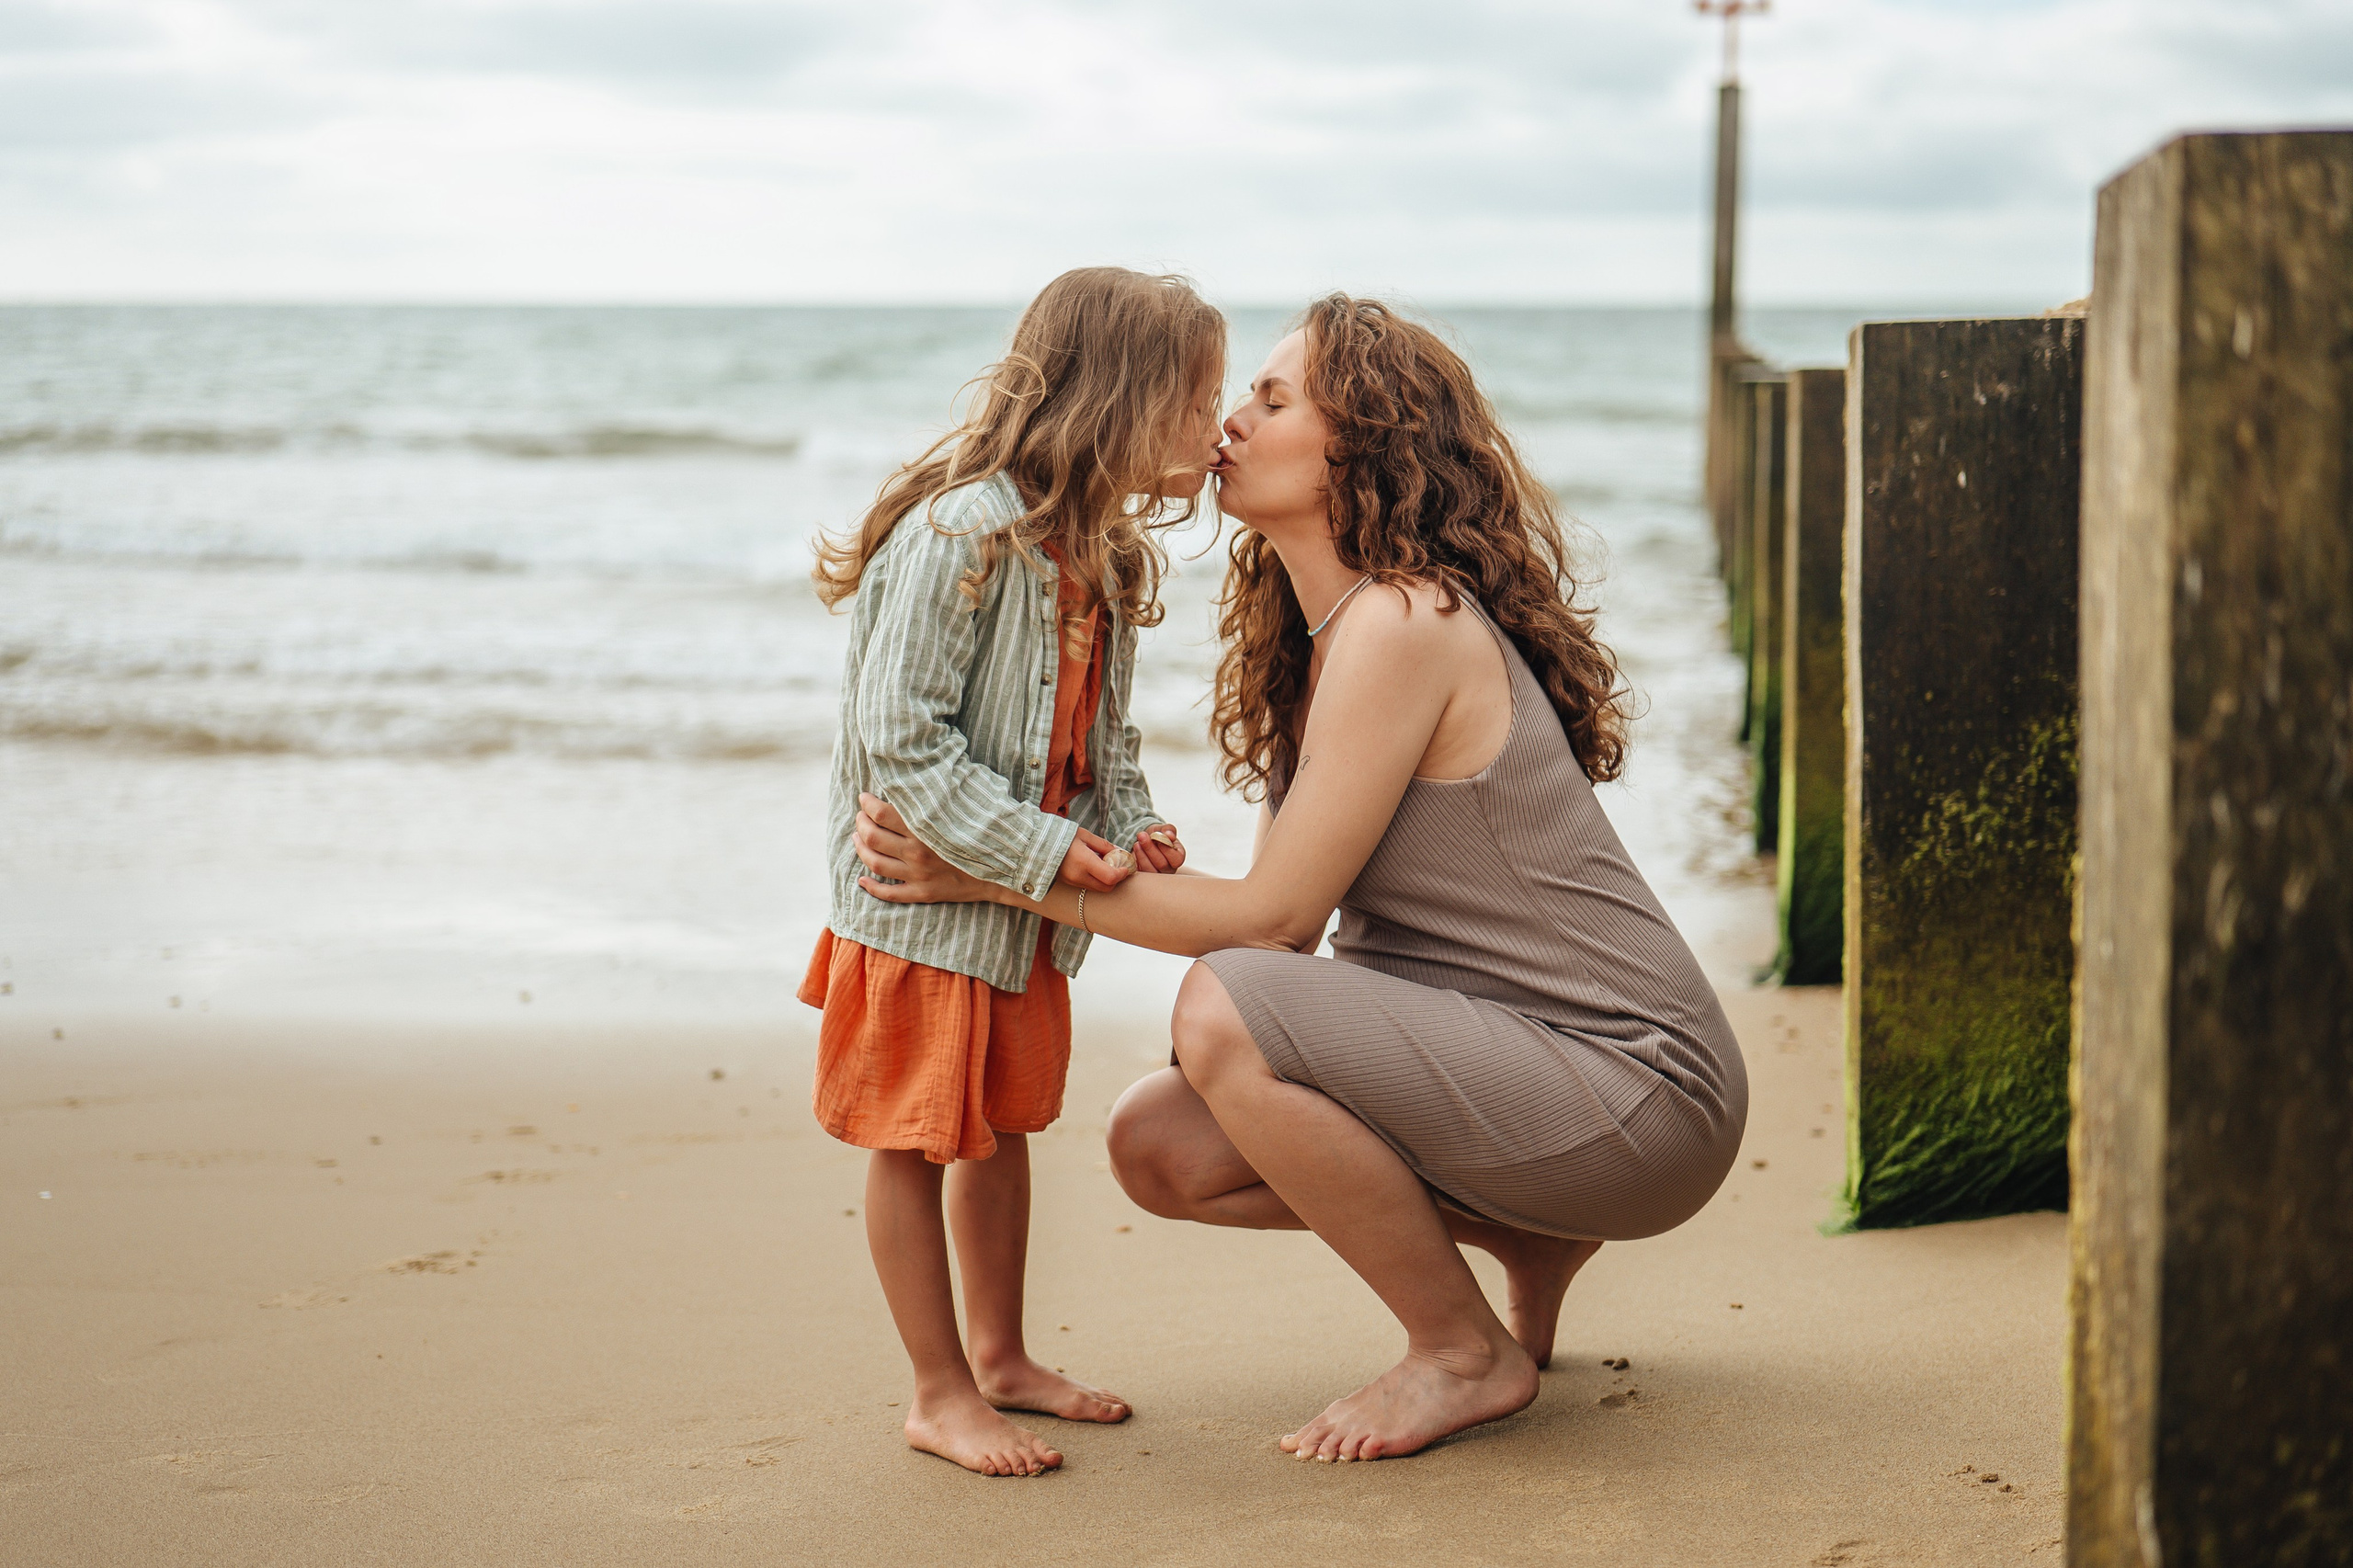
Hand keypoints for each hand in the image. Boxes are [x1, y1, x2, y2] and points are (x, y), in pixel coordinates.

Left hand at [854, 793, 999, 905]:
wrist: (1007, 868)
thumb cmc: (986, 831)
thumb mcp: (963, 807)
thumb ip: (940, 795)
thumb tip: (920, 775)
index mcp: (926, 827)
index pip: (882, 813)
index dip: (867, 804)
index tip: (864, 798)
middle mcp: (917, 851)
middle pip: (872, 836)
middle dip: (860, 823)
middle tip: (860, 816)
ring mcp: (918, 875)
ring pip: (874, 862)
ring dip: (859, 848)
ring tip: (856, 839)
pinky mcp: (923, 893)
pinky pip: (889, 894)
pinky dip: (870, 888)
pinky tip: (861, 881)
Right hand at [1058, 825, 1134, 892]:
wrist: (1037, 844)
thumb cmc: (1061, 835)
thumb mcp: (1085, 836)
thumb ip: (1104, 845)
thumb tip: (1119, 852)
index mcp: (1084, 862)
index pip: (1111, 877)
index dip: (1122, 874)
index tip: (1126, 866)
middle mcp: (1078, 876)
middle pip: (1107, 887)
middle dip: (1116, 879)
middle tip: (1119, 867)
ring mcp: (1073, 882)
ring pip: (1098, 888)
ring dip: (1106, 880)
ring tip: (1106, 865)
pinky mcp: (1069, 883)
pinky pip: (1088, 886)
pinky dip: (1096, 880)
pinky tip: (1094, 868)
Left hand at [1132, 824, 1185, 873]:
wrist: (1144, 839)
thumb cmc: (1157, 835)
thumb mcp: (1163, 829)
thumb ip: (1168, 830)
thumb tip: (1169, 835)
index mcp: (1178, 857)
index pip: (1177, 859)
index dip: (1167, 849)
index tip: (1157, 838)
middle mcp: (1169, 868)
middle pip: (1162, 864)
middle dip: (1150, 849)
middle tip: (1142, 835)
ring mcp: (1157, 874)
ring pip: (1150, 870)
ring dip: (1142, 855)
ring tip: (1136, 843)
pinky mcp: (1144, 876)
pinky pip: (1140, 873)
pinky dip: (1136, 861)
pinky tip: (1134, 851)